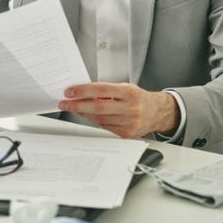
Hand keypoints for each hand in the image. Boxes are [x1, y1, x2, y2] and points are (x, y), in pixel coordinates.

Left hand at [58, 82, 179, 137]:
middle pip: (98, 107)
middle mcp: (131, 108)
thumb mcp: (125, 88)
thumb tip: (82, 92)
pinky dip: (93, 120)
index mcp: (130, 93)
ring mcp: (129, 123)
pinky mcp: (126, 135)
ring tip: (73, 107)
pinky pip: (104, 127)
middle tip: (64, 102)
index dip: (83, 90)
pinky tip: (87, 115)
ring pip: (99, 119)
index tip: (70, 91)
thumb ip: (106, 90)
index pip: (102, 90)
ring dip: (83, 113)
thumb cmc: (138, 98)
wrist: (157, 113)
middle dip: (78, 105)